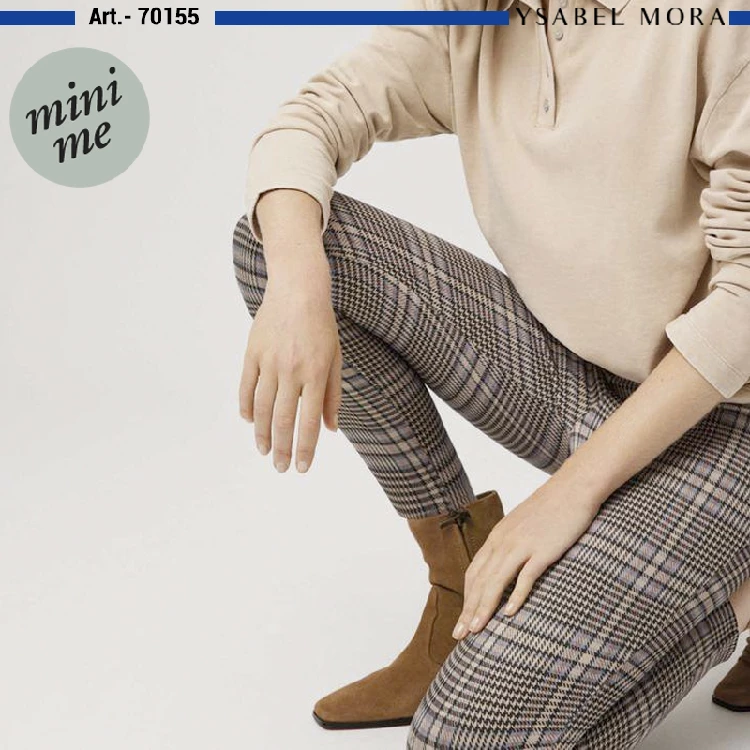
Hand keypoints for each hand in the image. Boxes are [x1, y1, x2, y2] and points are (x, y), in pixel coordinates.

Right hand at [239, 263, 341, 473]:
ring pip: (262, 407)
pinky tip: (250, 422)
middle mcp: (292, 371)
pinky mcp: (252, 353)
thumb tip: (330, 429)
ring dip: (263, 434)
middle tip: (280, 468)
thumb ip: (333, 395)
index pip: (309, 420)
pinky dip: (247, 407)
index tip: (302, 468)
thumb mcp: (335, 358)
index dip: (305, 448)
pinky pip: (246, 386)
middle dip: (282, 448)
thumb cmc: (322, 325)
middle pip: (283, 419)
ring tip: (264, 451)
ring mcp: (269, 362)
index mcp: (315, 374)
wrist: (298, 290)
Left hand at [453, 475, 601, 638]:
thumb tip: (503, 566)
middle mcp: (503, 542)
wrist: (572, 488)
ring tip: (477, 630)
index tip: (462, 620)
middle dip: (468, 610)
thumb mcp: (521, 526)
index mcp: (497, 537)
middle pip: (480, 581)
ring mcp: (522, 545)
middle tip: (460, 635)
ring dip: (484, 607)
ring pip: (496, 581)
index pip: (474, 573)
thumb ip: (510, 545)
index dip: (466, 599)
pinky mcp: (543, 550)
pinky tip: (510, 614)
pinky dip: (517, 596)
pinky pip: (526, 576)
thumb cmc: (549, 509)